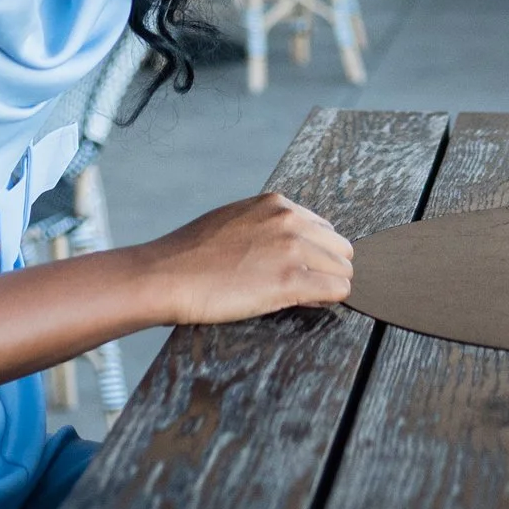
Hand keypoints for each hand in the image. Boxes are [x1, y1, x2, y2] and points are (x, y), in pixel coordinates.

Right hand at [144, 191, 354, 325]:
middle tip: (305, 286)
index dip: (315, 253)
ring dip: (328, 286)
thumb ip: (266, 228)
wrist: (166, 275)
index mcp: (277, 204)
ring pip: (343, 270)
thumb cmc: (190, 255)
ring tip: (300, 297)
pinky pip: (336, 290)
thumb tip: (288, 246)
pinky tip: (305, 304)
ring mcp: (292, 249)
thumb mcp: (235, 223)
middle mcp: (290, 220)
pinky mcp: (290, 281)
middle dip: (327, 269)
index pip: (323, 228)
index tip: (302, 268)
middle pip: (340, 248)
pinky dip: (328, 300)